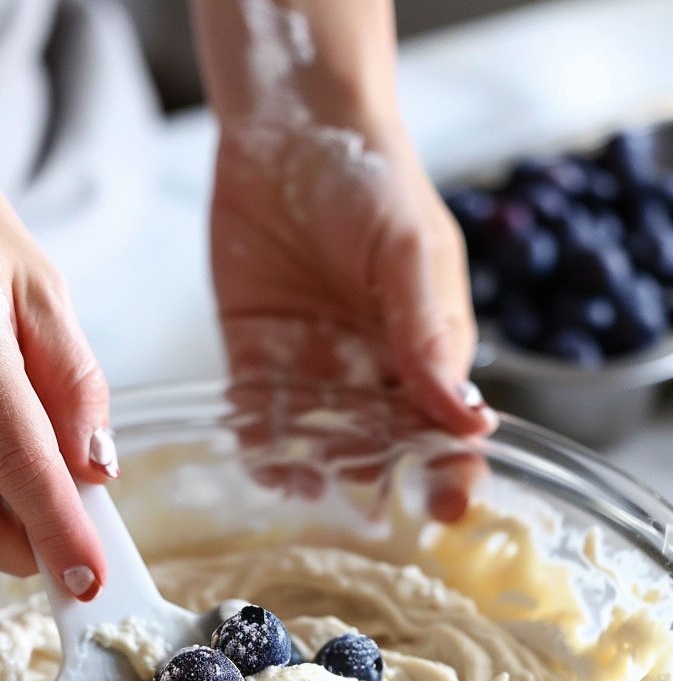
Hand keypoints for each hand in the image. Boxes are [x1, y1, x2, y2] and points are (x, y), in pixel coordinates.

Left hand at [209, 120, 495, 516]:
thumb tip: (466, 416)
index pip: (447, 431)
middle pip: (383, 451)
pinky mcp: (256, 362)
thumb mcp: (413, 252)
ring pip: (319, 446)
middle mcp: (372, 374)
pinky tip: (270, 468)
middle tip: (369, 510)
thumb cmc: (371, 179)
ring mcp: (313, 372)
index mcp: (427, 352)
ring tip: (316, 488)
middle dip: (380, 485)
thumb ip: (430, 334)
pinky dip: (263, 451)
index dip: (451, 473)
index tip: (446, 508)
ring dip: (320, 474)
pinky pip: (259, 422)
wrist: (289, 129)